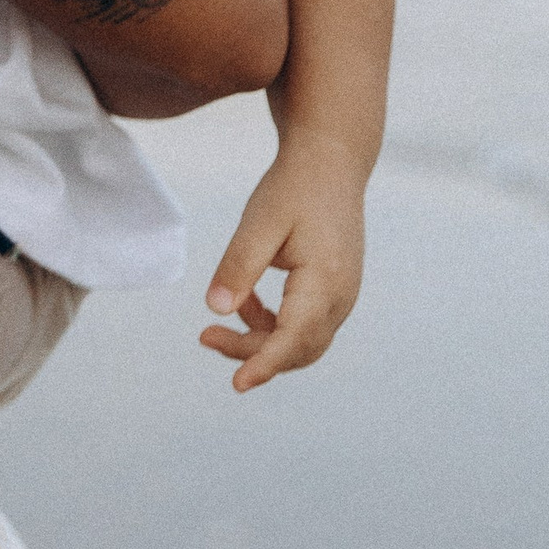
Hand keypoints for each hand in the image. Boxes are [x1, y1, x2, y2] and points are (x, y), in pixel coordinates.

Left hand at [202, 146, 366, 388]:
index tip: (238, 384)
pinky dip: (273, 326)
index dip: (265, 364)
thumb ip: (239, 267)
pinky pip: (304, 326)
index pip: (295, 338)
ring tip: (216, 327)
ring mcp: (342, 297)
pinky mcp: (334, 292)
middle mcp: (341, 297)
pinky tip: (246, 303)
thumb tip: (216, 310)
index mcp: (326, 281)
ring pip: (302, 342)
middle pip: (297, 348)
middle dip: (251, 353)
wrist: (331, 164)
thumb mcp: (259, 222)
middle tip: (205, 336)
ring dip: (261, 342)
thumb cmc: (294, 189)